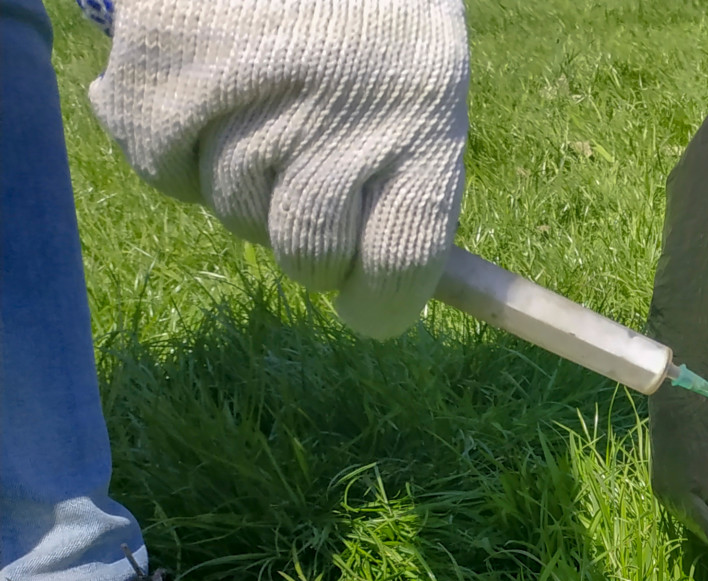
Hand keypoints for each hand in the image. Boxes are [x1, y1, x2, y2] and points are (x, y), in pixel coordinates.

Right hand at [87, 0, 469, 337]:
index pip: (404, 266)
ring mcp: (250, 99)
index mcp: (426, 121)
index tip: (365, 303)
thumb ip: (407, 178)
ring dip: (243, 183)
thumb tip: (380, 291)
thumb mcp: (419, 78)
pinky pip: (162, 174)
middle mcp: (342, 117)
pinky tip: (204, 97)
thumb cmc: (365, 8)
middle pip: (308, 256)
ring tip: (263, 109)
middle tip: (303, 191)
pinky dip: (174, 152)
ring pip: (233, 215)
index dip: (380, 303)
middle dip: (306, 245)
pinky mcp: (164, 79)